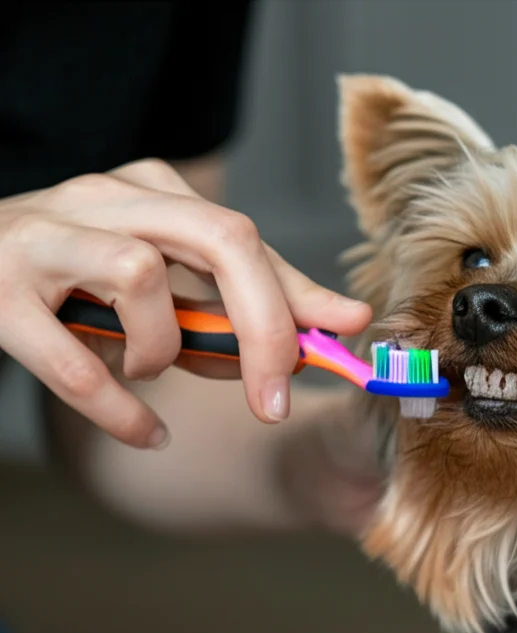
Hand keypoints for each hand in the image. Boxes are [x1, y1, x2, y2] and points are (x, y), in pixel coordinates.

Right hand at [0, 159, 371, 448]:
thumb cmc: (73, 280)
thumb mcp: (162, 283)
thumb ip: (238, 305)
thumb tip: (331, 332)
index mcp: (150, 192)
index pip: (247, 237)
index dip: (301, 295)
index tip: (347, 336)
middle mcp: (104, 199)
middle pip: (220, 238)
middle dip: (266, 325)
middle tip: (275, 399)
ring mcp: (46, 238)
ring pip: (141, 275)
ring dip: (166, 347)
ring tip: (152, 371)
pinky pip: (70, 359)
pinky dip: (118, 408)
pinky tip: (145, 432)